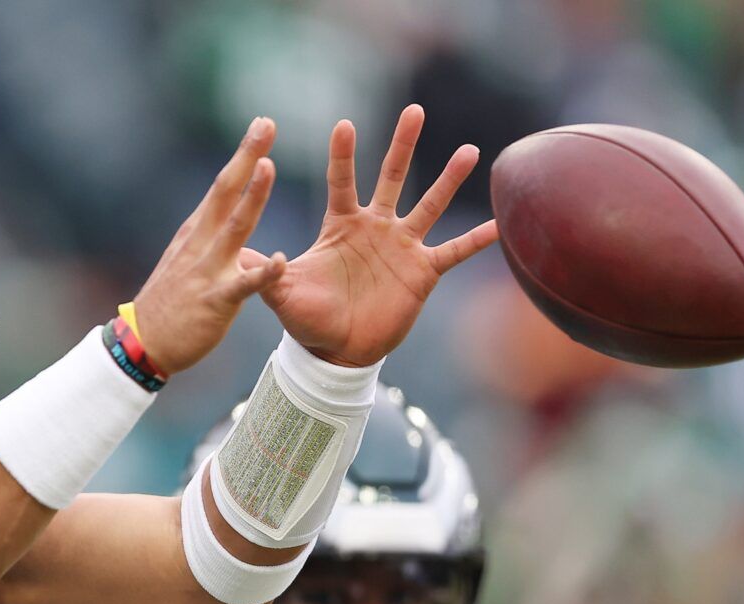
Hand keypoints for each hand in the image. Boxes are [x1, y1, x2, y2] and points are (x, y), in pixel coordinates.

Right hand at [129, 119, 287, 375]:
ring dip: (252, 196)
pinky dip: (264, 273)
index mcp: (196, 232)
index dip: (243, 155)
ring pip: (235, 227)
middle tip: (266, 124)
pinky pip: (244, 285)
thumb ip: (206, 238)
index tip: (261, 125)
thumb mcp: (185, 261)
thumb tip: (223, 216)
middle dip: (246, 156)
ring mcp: (207, 270)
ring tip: (268, 167)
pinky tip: (282, 261)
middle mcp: (200, 243)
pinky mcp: (216, 300)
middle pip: (225, 191)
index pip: (222, 186)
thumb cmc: (168, 304)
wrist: (144, 344)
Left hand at [253, 105, 498, 366]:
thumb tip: (244, 255)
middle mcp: (375, 228)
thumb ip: (265, 273)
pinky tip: (500, 224)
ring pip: (429, 205)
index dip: (342, 156)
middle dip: (402, 145)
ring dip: (449, 180)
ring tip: (469, 151)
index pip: (342, 182)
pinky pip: (453, 252)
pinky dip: (475, 240)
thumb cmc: (307, 320)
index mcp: (341, 226)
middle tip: (414, 110)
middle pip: (391, 177)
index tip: (344, 125)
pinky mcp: (422, 272)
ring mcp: (402, 247)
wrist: (337, 353)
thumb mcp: (282, 295)